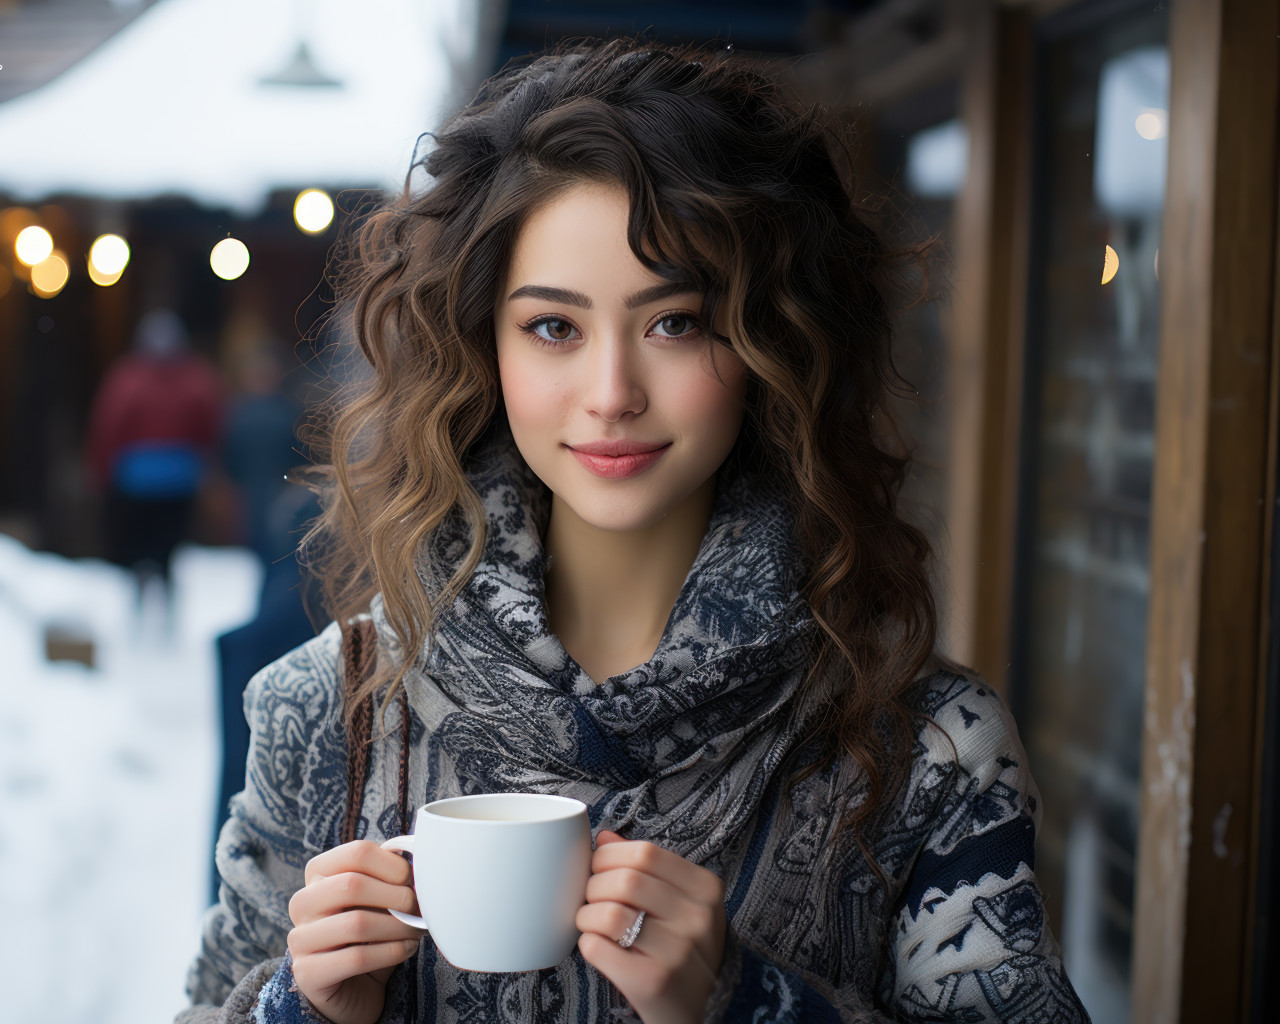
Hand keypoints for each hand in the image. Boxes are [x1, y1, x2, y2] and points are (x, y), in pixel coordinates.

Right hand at [286, 840, 422, 1023]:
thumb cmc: (369, 934)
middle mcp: (303, 902)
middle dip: (396, 896)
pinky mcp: (307, 973)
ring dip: (397, 927)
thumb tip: (419, 866)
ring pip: (356, 924)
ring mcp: (300, 939)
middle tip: (417, 908)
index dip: (392, 865)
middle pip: (352, 885)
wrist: (352, 987)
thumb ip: (390, 878)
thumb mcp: (378, 900)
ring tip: (414, 931)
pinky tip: (405, 949)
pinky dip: (390, 952)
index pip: (356, 853)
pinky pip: (356, 958)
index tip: (410, 880)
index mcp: (318, 873)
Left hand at [576, 830, 726, 1023]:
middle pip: (625, 879)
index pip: (644, 852)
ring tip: (591, 923)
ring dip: (587, 915)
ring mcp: (678, 951)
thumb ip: (646, 867)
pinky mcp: (653, 982)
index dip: (610, 856)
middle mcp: (698, 917)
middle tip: (592, 899)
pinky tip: (598, 946)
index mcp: (705, 888)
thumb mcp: (680, 902)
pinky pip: (598, 947)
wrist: (693, 1008)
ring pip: (609, 913)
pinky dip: (587, 943)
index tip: (600, 868)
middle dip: (594, 886)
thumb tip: (604, 837)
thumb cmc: (680, 947)